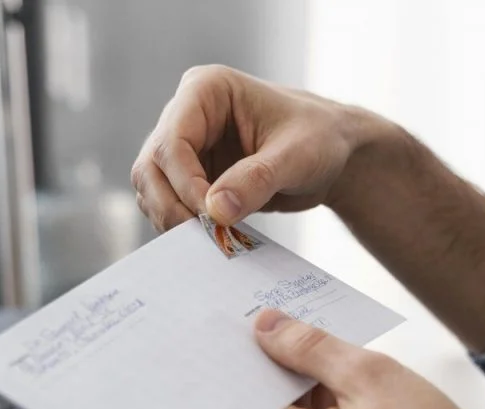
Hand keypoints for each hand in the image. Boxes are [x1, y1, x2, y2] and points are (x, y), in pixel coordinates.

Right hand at [131, 65, 376, 231]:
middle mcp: (186, 115)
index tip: (212, 216)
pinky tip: (211, 239)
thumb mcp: (297, 156)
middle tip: (204, 237)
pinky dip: (183, 226)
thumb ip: (257, 180)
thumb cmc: (320, 139)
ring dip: (173, 219)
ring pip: (152, 189)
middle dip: (172, 206)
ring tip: (211, 241)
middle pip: (151, 167)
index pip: (173, 141)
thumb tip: (216, 211)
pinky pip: (169, 205)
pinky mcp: (192, 178)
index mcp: (206, 90)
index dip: (186, 183)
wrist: (334, 155)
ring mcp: (186, 148)